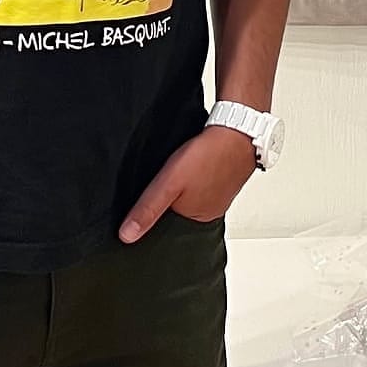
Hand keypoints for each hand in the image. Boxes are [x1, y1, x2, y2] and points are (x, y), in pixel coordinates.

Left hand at [120, 125, 256, 240]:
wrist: (239, 130)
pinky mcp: (224, 176)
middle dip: (170, 196)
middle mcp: (210, 210)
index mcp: (197, 218)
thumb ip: (148, 210)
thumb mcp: (169, 185)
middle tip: (165, 177)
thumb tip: (127, 236)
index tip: (150, 195)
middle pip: (179, 207)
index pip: (167, 223)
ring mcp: (219, 193)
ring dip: (184, 183)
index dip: (155, 210)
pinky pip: (204, 180)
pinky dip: (197, 173)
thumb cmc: (208, 156)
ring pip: (192, 192)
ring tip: (179, 169)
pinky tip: (193, 163)